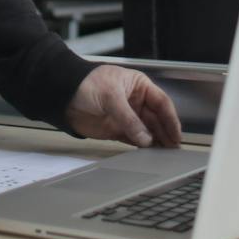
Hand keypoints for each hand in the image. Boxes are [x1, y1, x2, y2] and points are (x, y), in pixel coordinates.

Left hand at [64, 65, 183, 147]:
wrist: (62, 95)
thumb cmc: (85, 84)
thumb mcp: (111, 97)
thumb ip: (129, 119)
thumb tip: (145, 137)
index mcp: (139, 86)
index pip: (161, 102)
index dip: (171, 119)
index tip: (176, 134)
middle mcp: (135, 101)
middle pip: (156, 119)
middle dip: (165, 133)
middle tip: (173, 149)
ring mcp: (126, 116)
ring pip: (147, 131)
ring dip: (155, 142)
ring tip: (164, 154)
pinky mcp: (116, 129)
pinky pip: (133, 139)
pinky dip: (141, 147)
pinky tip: (148, 153)